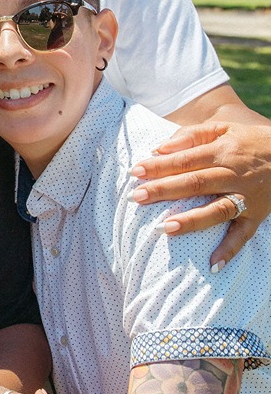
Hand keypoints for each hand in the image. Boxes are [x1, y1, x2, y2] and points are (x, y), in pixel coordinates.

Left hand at [129, 118, 270, 266]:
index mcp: (223, 151)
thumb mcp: (221, 128)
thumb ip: (191, 135)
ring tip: (165, 228)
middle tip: (138, 197)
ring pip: (217, 210)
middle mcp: (234, 174)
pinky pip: (243, 235)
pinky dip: (230, 250)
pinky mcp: (257, 215)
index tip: (136, 172)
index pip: (186, 160)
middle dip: (165, 190)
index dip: (160, 166)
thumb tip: (159, 149)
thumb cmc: (245, 141)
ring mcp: (247, 197)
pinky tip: (213, 265)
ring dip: (192, 220)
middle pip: (196, 183)